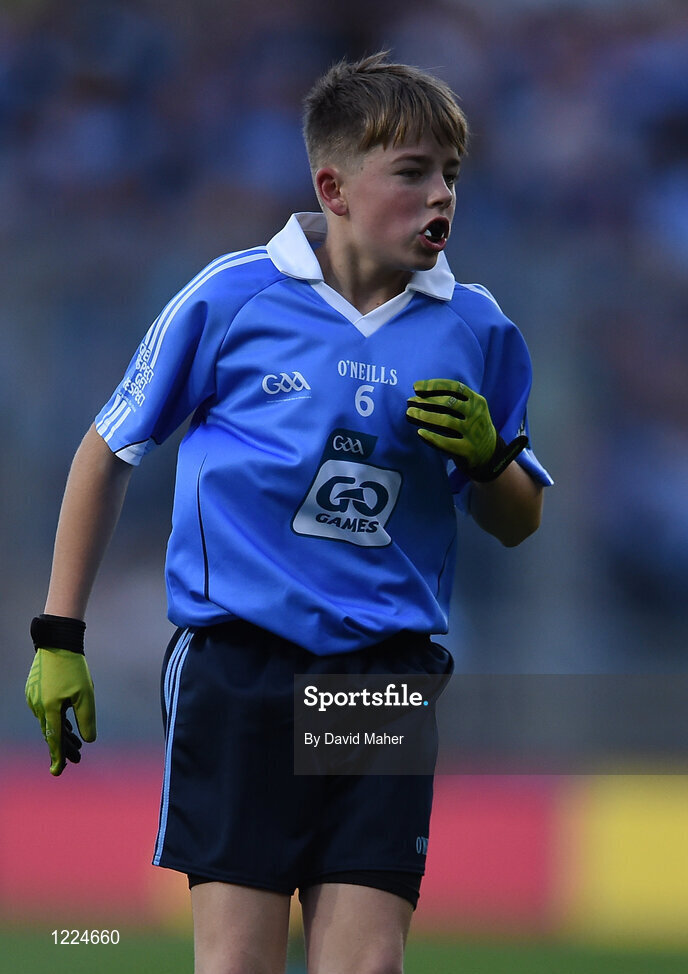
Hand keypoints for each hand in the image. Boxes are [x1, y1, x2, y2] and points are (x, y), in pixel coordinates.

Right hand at [25, 647, 95, 775]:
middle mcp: (38, 706)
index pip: (54, 739)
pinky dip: (56, 720)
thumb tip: (88, 740)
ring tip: (76, 745)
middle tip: (77, 760)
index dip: (58, 756)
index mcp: (49, 708)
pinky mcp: (35, 691)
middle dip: (65, 747)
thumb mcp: (85, 694)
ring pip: (49, 722)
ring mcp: (34, 698)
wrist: (57, 643)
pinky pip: (46, 712)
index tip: (57, 772)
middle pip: (52, 733)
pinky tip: (66, 725)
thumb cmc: (74, 668)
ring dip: (62, 734)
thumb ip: (86, 718)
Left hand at [406, 378, 527, 481]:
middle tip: (409, 401)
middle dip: (426, 401)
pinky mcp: (468, 450)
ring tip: (409, 413)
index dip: (434, 385)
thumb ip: (449, 403)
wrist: (489, 454)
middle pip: (448, 403)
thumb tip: (416, 397)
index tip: (416, 387)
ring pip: (446, 421)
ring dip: (425, 416)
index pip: (455, 387)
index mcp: (477, 401)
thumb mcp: (468, 410)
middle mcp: (477, 415)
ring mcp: (473, 433)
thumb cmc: (470, 427)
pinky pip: (446, 443)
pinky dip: (432, 437)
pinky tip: (419, 433)